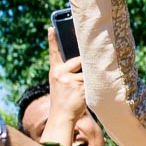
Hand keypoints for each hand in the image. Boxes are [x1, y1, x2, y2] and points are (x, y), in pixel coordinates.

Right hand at [42, 27, 87, 143]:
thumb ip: (69, 73)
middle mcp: (60, 73)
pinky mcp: (79, 86)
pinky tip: (86, 96)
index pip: (54, 53)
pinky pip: (92, 82)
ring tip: (82, 93)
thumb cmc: (64, 101)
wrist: (61, 117)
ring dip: (90, 81)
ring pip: (88, 73)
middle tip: (83, 79)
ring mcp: (69, 79)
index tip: (51, 28)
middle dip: (86, 66)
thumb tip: (86, 62)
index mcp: (55, 72)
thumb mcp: (61, 84)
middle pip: (79, 60)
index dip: (52, 40)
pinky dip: (94, 88)